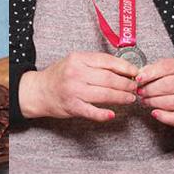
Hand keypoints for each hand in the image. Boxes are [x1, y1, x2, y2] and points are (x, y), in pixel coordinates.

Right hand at [20, 52, 138, 120]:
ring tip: (130, 98)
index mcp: (77, 59)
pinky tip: (113, 114)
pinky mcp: (72, 106)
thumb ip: (94, 64)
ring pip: (105, 94)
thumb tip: (123, 69)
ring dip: (122, 98)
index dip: (125, 67)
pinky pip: (92, 111)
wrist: (37, 91)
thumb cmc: (59, 76)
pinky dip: (104, 114)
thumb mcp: (74, 62)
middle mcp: (75, 73)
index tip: (136, 72)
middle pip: (109, 79)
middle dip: (127, 84)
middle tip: (135, 87)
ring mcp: (73, 90)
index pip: (107, 61)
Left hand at [137, 58, 173, 125]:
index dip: (150, 73)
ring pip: (172, 102)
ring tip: (145, 101)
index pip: (167, 67)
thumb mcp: (168, 68)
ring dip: (154, 102)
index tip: (138, 79)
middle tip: (140, 92)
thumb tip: (140, 75)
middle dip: (149, 90)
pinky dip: (164, 117)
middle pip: (168, 85)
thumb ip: (153, 69)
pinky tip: (155, 113)